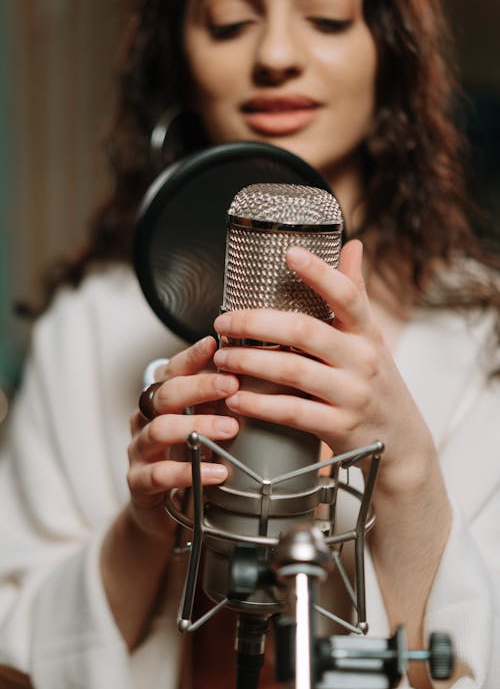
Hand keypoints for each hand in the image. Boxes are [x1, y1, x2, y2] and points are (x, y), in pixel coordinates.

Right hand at [126, 336, 238, 539]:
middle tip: (232, 385)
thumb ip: (222, 403)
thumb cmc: (191, 461)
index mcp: (163, 401)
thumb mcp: (207, 427)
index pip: (172, 370)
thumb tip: (260, 373)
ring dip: (197, 426)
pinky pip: (159, 474)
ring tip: (230, 429)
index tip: (214, 344)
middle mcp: (147, 420)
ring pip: (160, 429)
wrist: (166, 515)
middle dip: (199, 386)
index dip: (191, 356)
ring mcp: (140, 450)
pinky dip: (188, 473)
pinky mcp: (138, 483)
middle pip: (165, 393)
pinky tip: (217, 473)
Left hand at [213, 241, 437, 495]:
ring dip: (249, 363)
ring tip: (222, 359)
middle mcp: (361, 360)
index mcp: (366, 333)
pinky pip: (292, 412)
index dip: (319, 273)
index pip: (347, 295)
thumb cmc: (376, 384)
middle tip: (222, 322)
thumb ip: (356, 294)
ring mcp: (352, 394)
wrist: (402, 443)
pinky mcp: (340, 427)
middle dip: (256, 323)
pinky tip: (235, 400)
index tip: (290, 254)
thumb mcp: (371, 339)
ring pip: (292, 371)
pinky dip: (259, 406)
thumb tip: (352, 246)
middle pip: (304, 331)